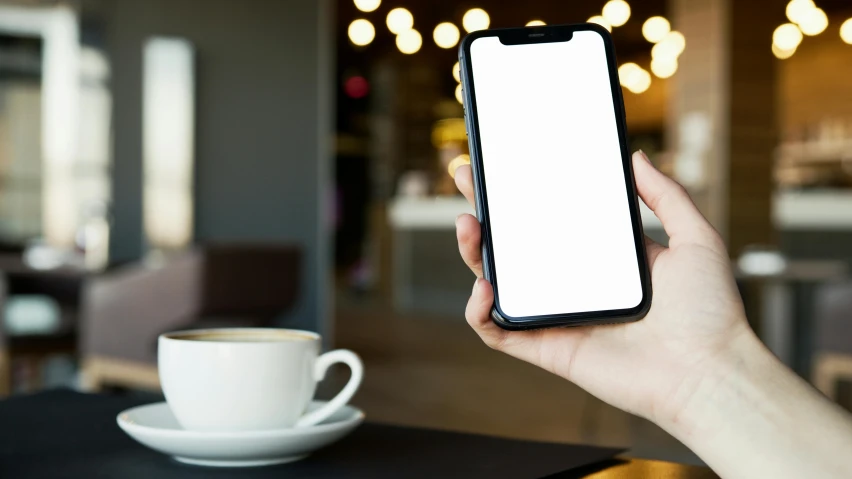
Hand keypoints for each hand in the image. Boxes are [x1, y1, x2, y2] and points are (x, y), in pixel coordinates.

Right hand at [454, 150, 755, 423]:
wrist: (709, 371)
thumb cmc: (709, 312)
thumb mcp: (695, 237)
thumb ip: (666, 195)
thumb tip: (636, 157)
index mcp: (600, 258)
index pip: (551, 219)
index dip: (523, 192)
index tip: (504, 162)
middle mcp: (573, 285)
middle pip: (514, 245)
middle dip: (484, 210)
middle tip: (466, 176)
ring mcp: (557, 316)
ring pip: (497, 282)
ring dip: (471, 253)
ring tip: (468, 225)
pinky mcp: (547, 348)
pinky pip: (497, 331)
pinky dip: (478, 312)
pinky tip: (484, 287)